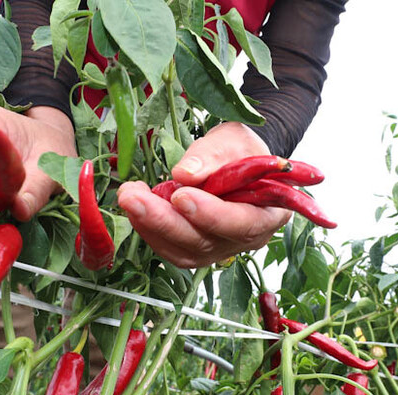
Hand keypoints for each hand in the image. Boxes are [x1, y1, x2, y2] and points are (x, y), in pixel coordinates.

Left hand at [117, 122, 291, 267]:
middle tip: (133, 196)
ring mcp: (220, 248)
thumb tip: (185, 174)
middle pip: (205, 242)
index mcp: (268, 213)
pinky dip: (150, 231)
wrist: (237, 161)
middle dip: (165, 221)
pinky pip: (172, 249)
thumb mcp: (234, 141)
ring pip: (184, 251)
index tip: (181, 196)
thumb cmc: (242, 150)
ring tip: (129, 197)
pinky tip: (135, 209)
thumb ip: (213, 156)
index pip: (241, 223)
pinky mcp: (197, 249)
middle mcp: (247, 239)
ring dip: (151, 227)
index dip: (210, 214)